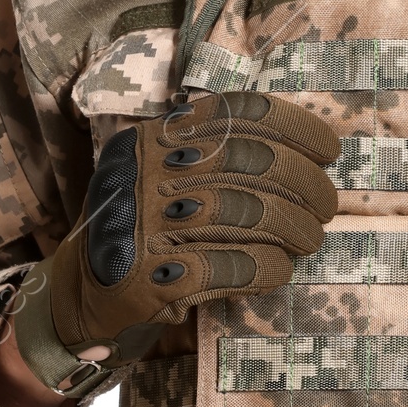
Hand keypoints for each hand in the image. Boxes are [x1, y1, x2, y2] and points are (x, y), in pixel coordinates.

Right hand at [9, 91, 338, 398]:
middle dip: (303, 183)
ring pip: (244, 213)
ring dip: (291, 227)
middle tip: (327, 205)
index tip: (329, 148)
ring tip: (310, 239)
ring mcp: (142, 221)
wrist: (78, 293)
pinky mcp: (145, 275)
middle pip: (250, 163)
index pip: (239, 113)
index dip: (294, 126)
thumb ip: (216, 152)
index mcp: (158, 136)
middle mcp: (148, 170)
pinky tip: (278, 271)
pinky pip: (224, 265)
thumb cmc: (144, 225)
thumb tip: (307, 150)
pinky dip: (263, 268)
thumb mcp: (167, 171)